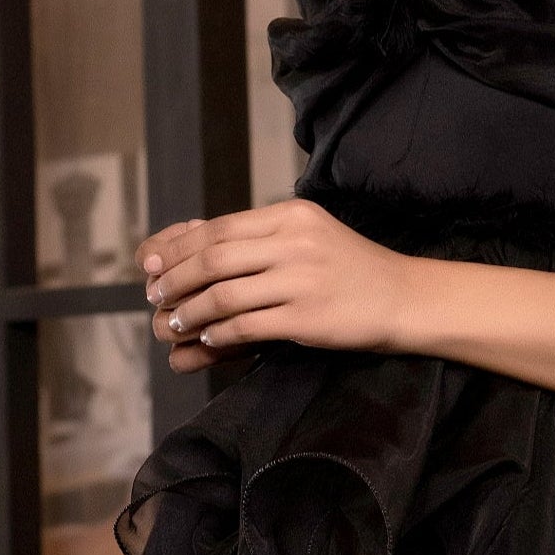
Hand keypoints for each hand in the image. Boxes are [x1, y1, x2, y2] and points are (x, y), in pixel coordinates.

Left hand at [140, 200, 418, 368]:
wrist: (404, 298)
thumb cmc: (351, 269)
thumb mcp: (309, 235)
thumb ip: (260, 236)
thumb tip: (195, 240)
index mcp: (290, 215)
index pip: (218, 228)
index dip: (177, 247)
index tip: (150, 264)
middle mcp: (294, 242)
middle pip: (213, 258)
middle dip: (174, 279)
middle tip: (154, 296)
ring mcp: (301, 279)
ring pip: (223, 294)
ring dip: (190, 311)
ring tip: (176, 322)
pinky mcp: (307, 317)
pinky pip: (247, 326)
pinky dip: (220, 334)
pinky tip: (209, 339)